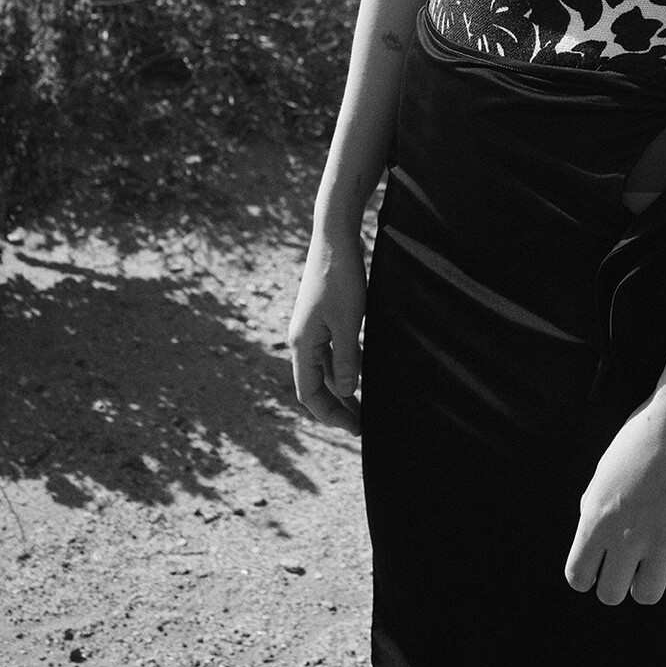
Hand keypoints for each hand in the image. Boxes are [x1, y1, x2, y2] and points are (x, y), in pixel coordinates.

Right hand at [288, 228, 366, 434]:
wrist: (335, 237)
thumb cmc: (341, 278)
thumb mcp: (348, 322)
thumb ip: (346, 359)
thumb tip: (345, 391)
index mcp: (302, 343)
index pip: (309, 392)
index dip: (330, 414)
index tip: (354, 429)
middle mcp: (302, 338)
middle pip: (315, 383)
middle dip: (337, 406)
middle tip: (361, 425)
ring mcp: (311, 327)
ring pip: (324, 367)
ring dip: (342, 387)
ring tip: (363, 405)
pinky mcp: (323, 315)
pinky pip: (331, 350)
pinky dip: (344, 366)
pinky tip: (361, 372)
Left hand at [564, 390, 665, 605]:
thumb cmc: (643, 437)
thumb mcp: (605, 470)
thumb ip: (594, 508)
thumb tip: (594, 542)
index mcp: (597, 516)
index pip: (578, 577)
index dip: (587, 575)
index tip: (599, 564)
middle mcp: (626, 534)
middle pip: (610, 595)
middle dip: (617, 583)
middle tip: (628, 563)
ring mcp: (663, 538)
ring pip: (647, 595)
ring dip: (648, 582)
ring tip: (655, 561)